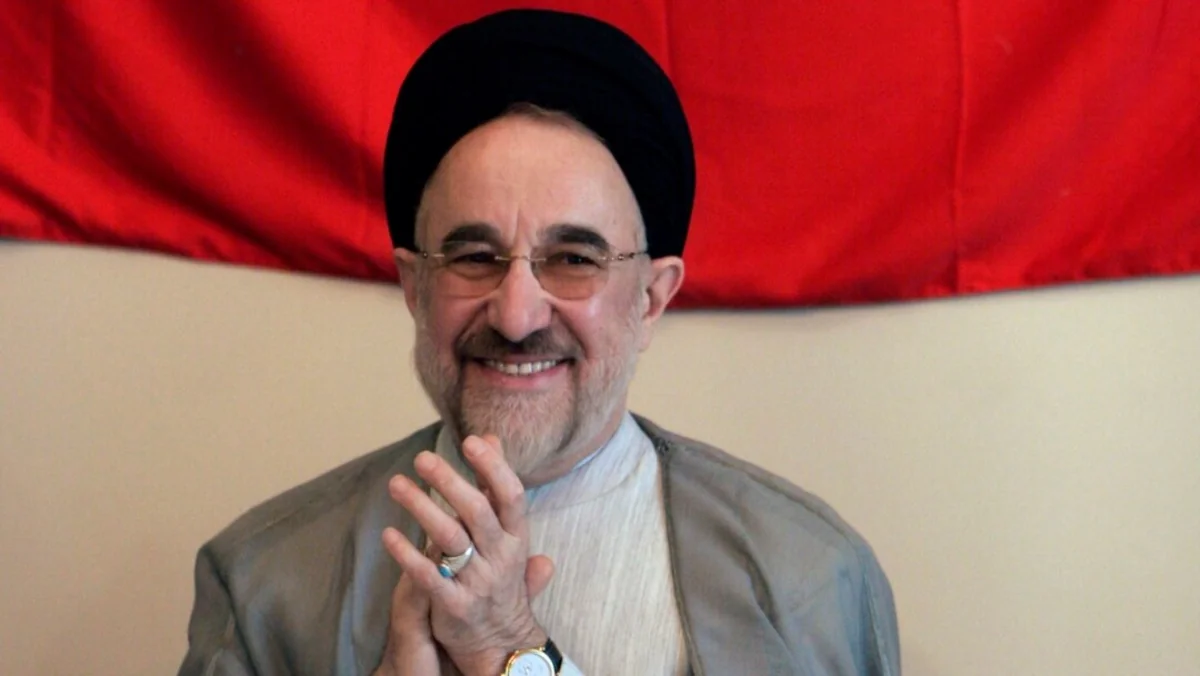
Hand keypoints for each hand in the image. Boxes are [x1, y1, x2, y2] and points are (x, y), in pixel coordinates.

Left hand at [382, 434, 554, 675]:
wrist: (501, 642)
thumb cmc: (500, 578)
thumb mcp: (508, 534)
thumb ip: (496, 488)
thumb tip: (491, 439)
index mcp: (517, 536)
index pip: (511, 495)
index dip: (493, 467)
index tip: (471, 441)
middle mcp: (501, 556)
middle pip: (477, 512)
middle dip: (449, 481)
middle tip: (422, 459)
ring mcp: (479, 582)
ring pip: (451, 539)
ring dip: (422, 508)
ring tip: (396, 485)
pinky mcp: (455, 606)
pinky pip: (429, 576)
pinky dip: (408, 554)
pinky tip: (389, 534)